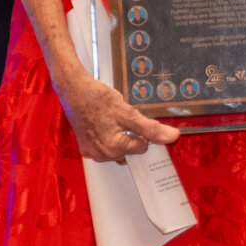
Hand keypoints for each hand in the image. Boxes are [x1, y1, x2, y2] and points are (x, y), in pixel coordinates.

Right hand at [55, 70, 180, 159]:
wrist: (73, 90)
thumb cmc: (97, 98)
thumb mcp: (128, 112)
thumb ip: (151, 128)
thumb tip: (172, 137)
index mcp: (114, 148)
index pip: (143, 147)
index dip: (143, 132)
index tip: (136, 120)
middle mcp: (102, 155)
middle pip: (129, 151)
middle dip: (130, 136)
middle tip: (122, 119)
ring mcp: (92, 152)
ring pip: (117, 149)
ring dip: (119, 137)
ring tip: (111, 120)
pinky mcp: (85, 147)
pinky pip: (104, 147)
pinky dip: (107, 137)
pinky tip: (103, 123)